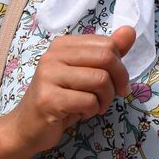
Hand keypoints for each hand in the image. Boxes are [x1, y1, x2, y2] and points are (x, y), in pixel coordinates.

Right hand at [3, 26, 134, 154]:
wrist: (28, 127)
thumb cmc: (61, 98)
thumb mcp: (87, 73)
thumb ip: (108, 53)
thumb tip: (130, 31)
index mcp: (64, 45)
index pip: (107, 44)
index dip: (120, 65)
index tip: (117, 81)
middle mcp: (53, 56)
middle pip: (106, 58)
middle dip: (118, 81)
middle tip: (113, 95)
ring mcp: (48, 76)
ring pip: (100, 80)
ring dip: (105, 99)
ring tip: (94, 106)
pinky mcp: (48, 99)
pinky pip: (88, 101)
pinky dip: (92, 110)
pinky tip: (81, 113)